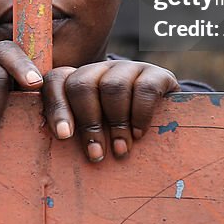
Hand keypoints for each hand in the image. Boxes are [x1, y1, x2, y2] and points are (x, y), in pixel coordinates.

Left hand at [42, 60, 179, 161]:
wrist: (167, 118)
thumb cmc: (119, 134)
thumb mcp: (95, 132)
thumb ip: (77, 134)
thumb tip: (61, 153)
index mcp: (78, 80)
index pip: (56, 81)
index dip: (56, 107)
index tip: (63, 136)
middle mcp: (100, 70)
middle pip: (82, 85)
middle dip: (88, 123)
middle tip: (96, 154)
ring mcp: (127, 68)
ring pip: (113, 87)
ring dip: (116, 123)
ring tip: (120, 150)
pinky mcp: (156, 74)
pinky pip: (144, 89)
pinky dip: (140, 115)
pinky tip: (139, 134)